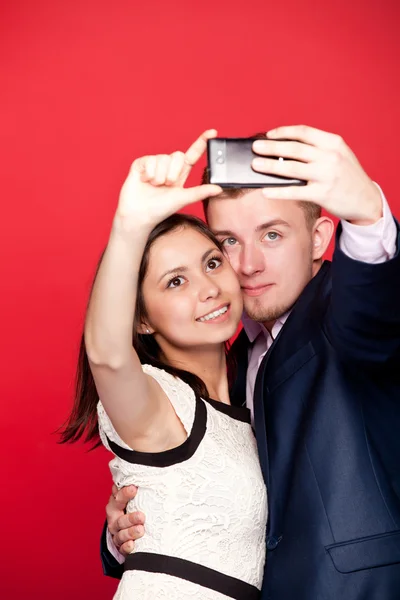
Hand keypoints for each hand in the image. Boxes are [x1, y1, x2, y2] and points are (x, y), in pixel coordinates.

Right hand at [106, 484, 144, 555]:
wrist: (124, 530)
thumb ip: (135, 488)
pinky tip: (132, 545)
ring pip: (121, 535)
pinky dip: (127, 547)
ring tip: (140, 530)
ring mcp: (117, 534)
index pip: (117, 498)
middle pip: (120, 519)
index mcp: (115, 505)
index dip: (124, 493)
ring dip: (130, 533)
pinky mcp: (121, 546)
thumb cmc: (131, 508)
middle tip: (142, 516)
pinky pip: (122, 548)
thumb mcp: (132, 497)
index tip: (133, 488)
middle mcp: (114, 519)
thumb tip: (152, 472)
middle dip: (130, 518)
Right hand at [116, 130, 221, 229]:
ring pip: (163, 159)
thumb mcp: (182, 199)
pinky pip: (149, 160)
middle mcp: (168, 166)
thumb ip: (200, 192)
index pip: (192, 155)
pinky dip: (148, 174)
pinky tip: (144, 181)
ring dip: (159, 176)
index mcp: (180, 173)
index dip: (202, 142)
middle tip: (167, 185)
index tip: (213, 132)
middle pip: (178, 155)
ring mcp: (154, 163)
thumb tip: (219, 188)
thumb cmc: (160, 209)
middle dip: (174, 172)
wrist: (139, 215)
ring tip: (154, 186)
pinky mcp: (141, 163)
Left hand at [251, 125, 382, 224]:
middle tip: (256, 147)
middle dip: (271, 147)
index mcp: (333, 142)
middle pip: (294, 149)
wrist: (366, 199)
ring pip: (291, 168)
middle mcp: (330, 157)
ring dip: (270, 166)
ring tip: (256, 164)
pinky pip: (295, 191)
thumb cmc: (347, 176)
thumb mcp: (339, 155)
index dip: (284, 132)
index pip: (304, 132)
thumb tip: (284, 150)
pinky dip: (278, 191)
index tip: (269, 134)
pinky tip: (266, 190)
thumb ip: (317, 150)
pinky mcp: (322, 194)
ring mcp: (326, 175)